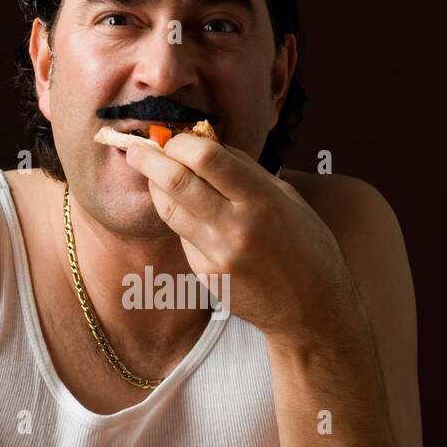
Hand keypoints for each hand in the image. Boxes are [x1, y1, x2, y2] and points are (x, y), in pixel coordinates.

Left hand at [124, 133, 349, 341]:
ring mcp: (218, 255)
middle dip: (149, 159)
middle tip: (135, 149)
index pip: (207, 159)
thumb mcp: (288, 199)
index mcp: (262, 201)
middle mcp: (236, 227)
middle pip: (176, 181)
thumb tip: (207, 143)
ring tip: (152, 174)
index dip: (181, 143)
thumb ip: (247, 171)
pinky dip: (180, 219)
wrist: (311, 309)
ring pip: (169, 210)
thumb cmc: (307, 246)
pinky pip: (183, 237)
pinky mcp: (207, 276)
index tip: (173, 137)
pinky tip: (189, 212)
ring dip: (155, 187)